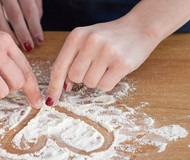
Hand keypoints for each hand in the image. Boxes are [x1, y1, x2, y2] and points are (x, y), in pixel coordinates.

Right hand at [0, 0, 42, 50]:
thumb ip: (35, 5)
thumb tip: (35, 27)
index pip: (29, 9)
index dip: (35, 27)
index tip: (39, 41)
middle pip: (14, 14)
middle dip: (23, 33)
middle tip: (29, 47)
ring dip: (8, 34)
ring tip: (17, 44)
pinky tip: (1, 37)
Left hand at [45, 18, 159, 105]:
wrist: (139, 28)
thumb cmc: (109, 38)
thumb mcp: (86, 41)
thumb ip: (72, 60)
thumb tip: (65, 86)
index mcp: (77, 36)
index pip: (59, 67)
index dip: (54, 86)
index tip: (50, 101)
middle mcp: (90, 41)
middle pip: (75, 77)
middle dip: (83, 77)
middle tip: (95, 65)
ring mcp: (107, 52)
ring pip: (90, 83)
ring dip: (96, 80)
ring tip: (106, 65)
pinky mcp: (122, 64)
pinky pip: (105, 87)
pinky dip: (108, 83)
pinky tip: (114, 70)